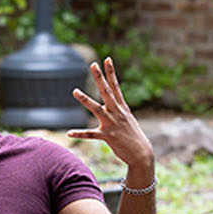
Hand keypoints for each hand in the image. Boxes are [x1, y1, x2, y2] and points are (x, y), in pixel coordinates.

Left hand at [69, 59, 154, 178]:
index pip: (115, 86)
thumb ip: (118, 110)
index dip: (111, 72)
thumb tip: (112, 103)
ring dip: (85, 100)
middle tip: (92, 64)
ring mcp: (112, 124)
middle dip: (99, 78)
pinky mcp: (108, 136)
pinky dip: (80, 134)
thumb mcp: (128, 119)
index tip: (106, 59)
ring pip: (97, 109)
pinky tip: (69, 133)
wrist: (142, 154)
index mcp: (122, 108)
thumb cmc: (133, 137)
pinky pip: (91, 135)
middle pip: (106, 92)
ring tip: (74, 91)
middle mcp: (117, 113)